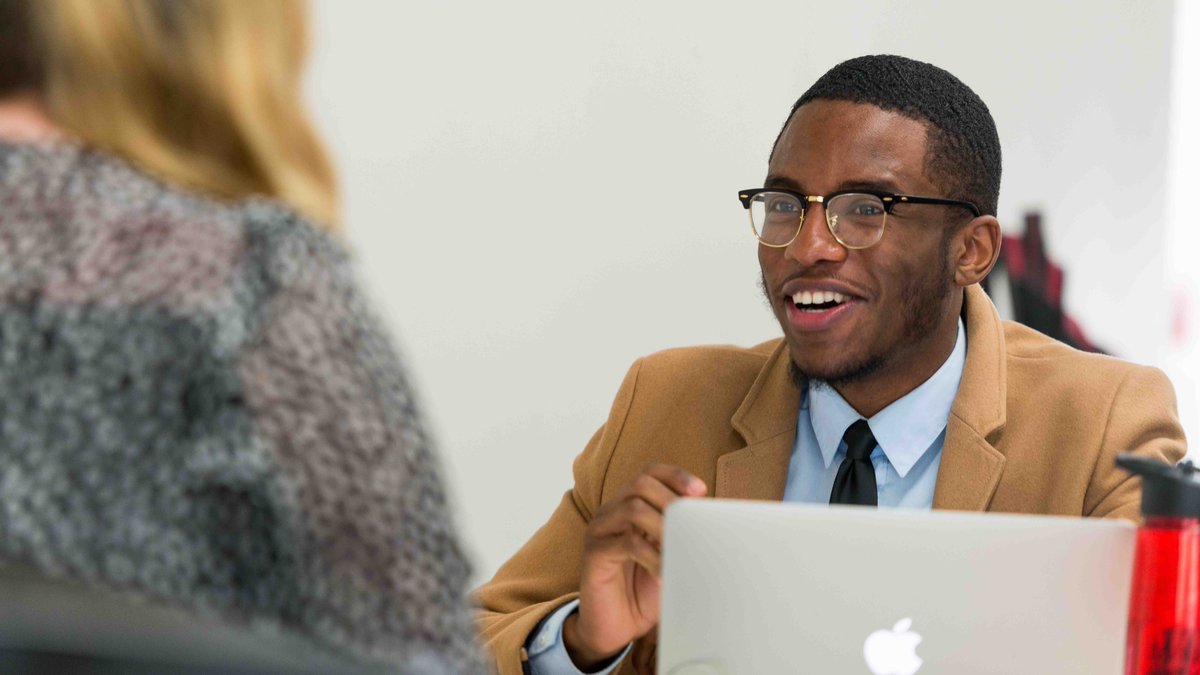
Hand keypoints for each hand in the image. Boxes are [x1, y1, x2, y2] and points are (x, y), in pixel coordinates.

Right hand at [562, 464, 706, 669]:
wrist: (615, 627)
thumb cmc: (644, 591)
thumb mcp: (669, 556)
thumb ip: (683, 534)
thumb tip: (713, 517)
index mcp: (628, 506)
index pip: (649, 473)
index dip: (675, 475)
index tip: (700, 491)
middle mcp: (611, 512)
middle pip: (641, 483)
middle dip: (672, 499)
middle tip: (692, 524)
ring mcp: (600, 531)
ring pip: (633, 508)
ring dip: (664, 526)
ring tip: (682, 548)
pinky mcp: (594, 554)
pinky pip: (626, 543)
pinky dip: (653, 556)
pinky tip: (666, 572)